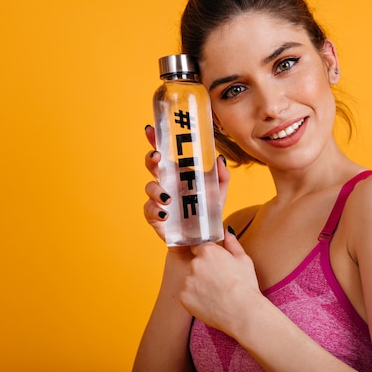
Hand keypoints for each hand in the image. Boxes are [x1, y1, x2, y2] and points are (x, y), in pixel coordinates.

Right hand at [143, 125, 230, 243]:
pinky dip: (155, 210)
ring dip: (155, 189)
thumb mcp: (219, 194)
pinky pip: (149, 210)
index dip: (157, 140)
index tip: (151, 129)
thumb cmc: (209, 215)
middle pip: (153, 165)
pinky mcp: (156, 217)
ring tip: (167, 197)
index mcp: (180, 174)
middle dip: (151, 158)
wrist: (203, 242)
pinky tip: (165, 214)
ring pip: (149, 187)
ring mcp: (160, 200)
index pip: (166, 153)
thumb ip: (222, 176)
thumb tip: (219, 159)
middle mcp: (167, 184)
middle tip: (157, 157)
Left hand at [180, 229, 261, 334]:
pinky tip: (209, 302)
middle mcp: (194, 263)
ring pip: (190, 280)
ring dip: (198, 284)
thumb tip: (227, 231)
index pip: (201, 248)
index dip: (210, 258)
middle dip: (204, 271)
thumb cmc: (246, 285)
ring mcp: (187, 281)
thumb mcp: (243, 259)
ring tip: (215, 294)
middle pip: (195, 264)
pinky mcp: (184, 297)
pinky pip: (187, 294)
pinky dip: (195, 298)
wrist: (242, 312)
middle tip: (219, 282)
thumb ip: (232, 243)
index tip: (217, 266)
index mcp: (208, 251)